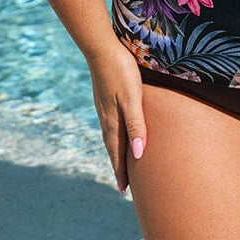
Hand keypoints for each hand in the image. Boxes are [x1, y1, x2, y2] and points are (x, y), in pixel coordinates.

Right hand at [86, 38, 146, 191]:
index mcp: (113, 121)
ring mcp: (103, 107)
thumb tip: (138, 155)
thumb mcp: (132, 99)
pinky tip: (117, 130)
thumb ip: (136, 125)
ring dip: (116, 151)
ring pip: (110, 136)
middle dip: (118, 166)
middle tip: (124, 184)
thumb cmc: (121, 72)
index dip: (122, 172)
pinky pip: (109, 124)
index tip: (124, 191)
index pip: (118, 153)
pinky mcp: (104, 97)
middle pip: (112, 148)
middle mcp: (106, 117)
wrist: (101, 48)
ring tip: (121, 162)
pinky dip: (114, 135)